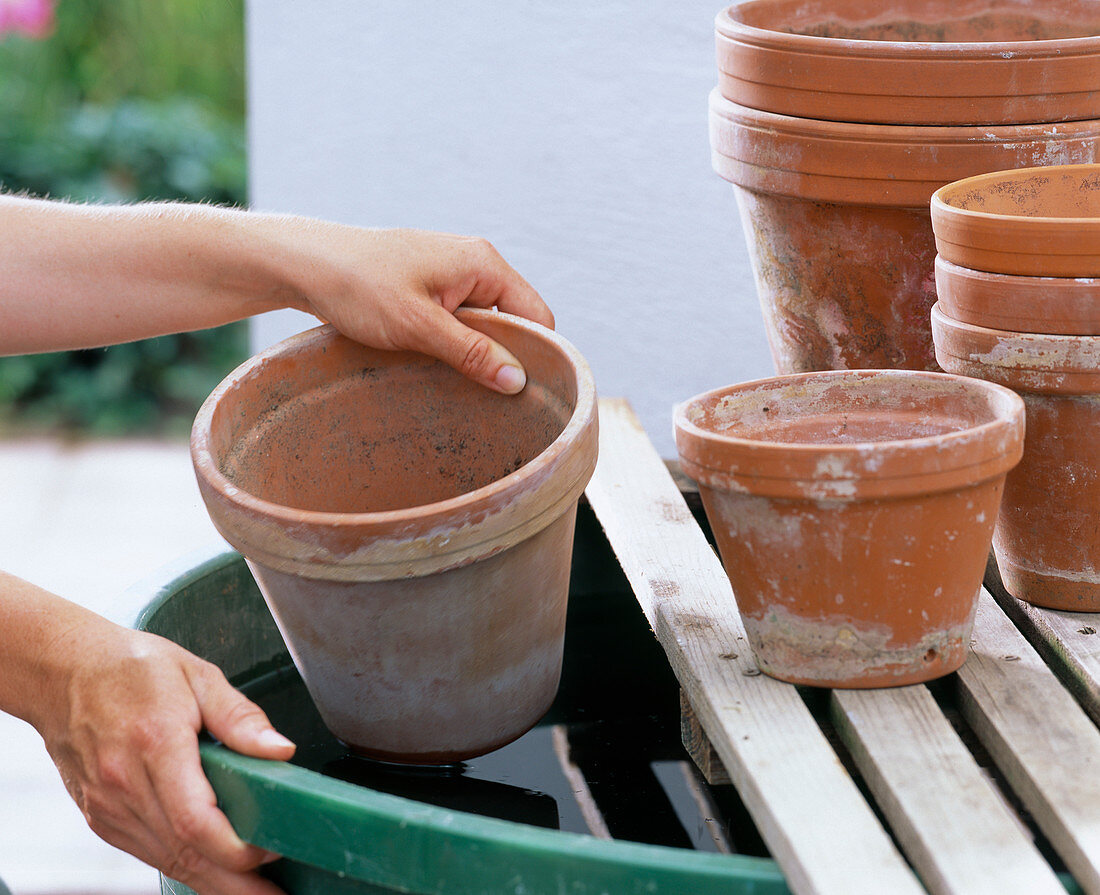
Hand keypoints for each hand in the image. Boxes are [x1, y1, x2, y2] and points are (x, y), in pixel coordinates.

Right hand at [34, 620, 294, 894]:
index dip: (238, 847)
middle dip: (235, 885)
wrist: (65, 672)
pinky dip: (185, 865)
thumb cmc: (134, 668)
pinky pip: (150, 853)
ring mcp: (110, 807)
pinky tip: (216, 871)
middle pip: (186, 854)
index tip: (274, 847)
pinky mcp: (104, 819)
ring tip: (257, 891)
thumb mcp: (199, 675)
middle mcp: (126, 784)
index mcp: (156, 744)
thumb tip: (280, 751)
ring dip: (214, 883)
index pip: (197, 820)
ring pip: (168, 861)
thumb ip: (242, 718)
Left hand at [284, 226, 554, 393]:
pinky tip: (435, 361)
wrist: (304, 263)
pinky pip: (461, 318)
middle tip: (484, 396)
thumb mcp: (417, 326)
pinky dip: (455, 342)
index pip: (537, 316)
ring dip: (475, 351)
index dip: (536, 355)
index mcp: (483, 263)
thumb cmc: (357, 286)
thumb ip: (471, 352)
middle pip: (514, 320)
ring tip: (454, 380)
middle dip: (503, 356)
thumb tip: (518, 381)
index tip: (520, 395)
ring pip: (486, 322)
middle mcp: (476, 262)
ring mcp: (453, 272)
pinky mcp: (432, 284)